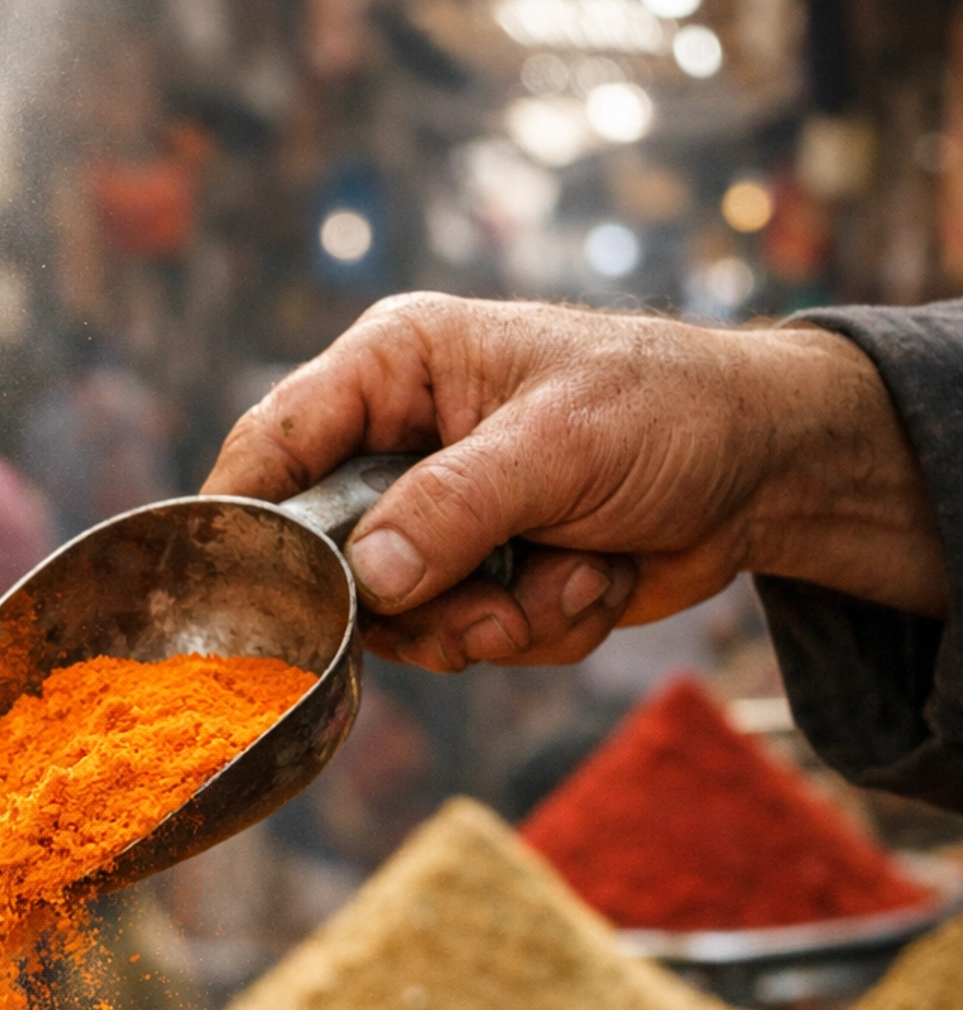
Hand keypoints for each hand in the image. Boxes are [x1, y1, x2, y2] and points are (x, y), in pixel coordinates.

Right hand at [204, 295, 944, 673]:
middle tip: (489, 599)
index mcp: (396, 370)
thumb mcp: (557, 446)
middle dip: (422, 599)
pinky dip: (545, 625)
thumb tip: (364, 582)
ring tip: (574, 572)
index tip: (241, 590)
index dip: (245, 517)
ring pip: (408, 620)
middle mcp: (403, 446)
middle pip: (335, 559)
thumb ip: (452, 509)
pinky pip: (473, 639)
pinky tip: (596, 576)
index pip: (277, 440)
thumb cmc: (666, 409)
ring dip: (500, 618)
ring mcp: (444, 519)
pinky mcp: (486, 578)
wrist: (768, 470)